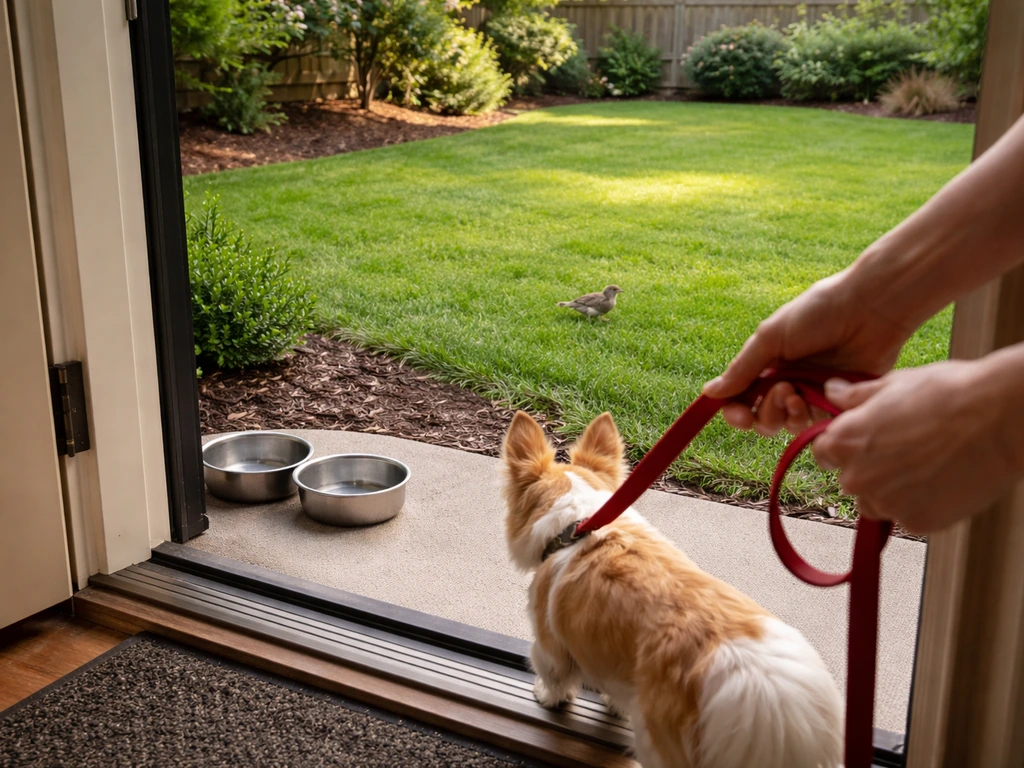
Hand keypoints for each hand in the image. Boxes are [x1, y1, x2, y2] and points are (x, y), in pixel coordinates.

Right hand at [703, 268, 917, 435]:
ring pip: (789, 425)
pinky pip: (819, 424)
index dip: (735, 413)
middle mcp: (787, 382)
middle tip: (783, 390)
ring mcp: (813, 394)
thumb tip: (710, 393)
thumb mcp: (771, 337)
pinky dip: (815, 415)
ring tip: (799, 391)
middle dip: (766, 412)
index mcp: (767, 365)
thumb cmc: (818, 313)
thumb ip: (741, 369)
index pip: (741, 400)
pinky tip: (823, 393)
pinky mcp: (839, 402)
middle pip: (763, 419)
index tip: (739, 415)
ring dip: (789, 414)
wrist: (870, 308)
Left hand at [812, 358, 1023, 534]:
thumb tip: (830, 390)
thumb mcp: (893, 384)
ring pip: (879, 503)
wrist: (1000, 417)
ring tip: (929, 465)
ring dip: (894, 491)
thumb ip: (856, 396)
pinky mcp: (918, 522)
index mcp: (843, 441)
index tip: (865, 442)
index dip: (842, 447)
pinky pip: (910, 517)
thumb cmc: (948, 393)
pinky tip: (945, 481)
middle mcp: (856, 477)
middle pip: (851, 481)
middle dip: (870, 468)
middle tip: (907, 450)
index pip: (823, 454)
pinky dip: (923, 505)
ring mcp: (886, 504)